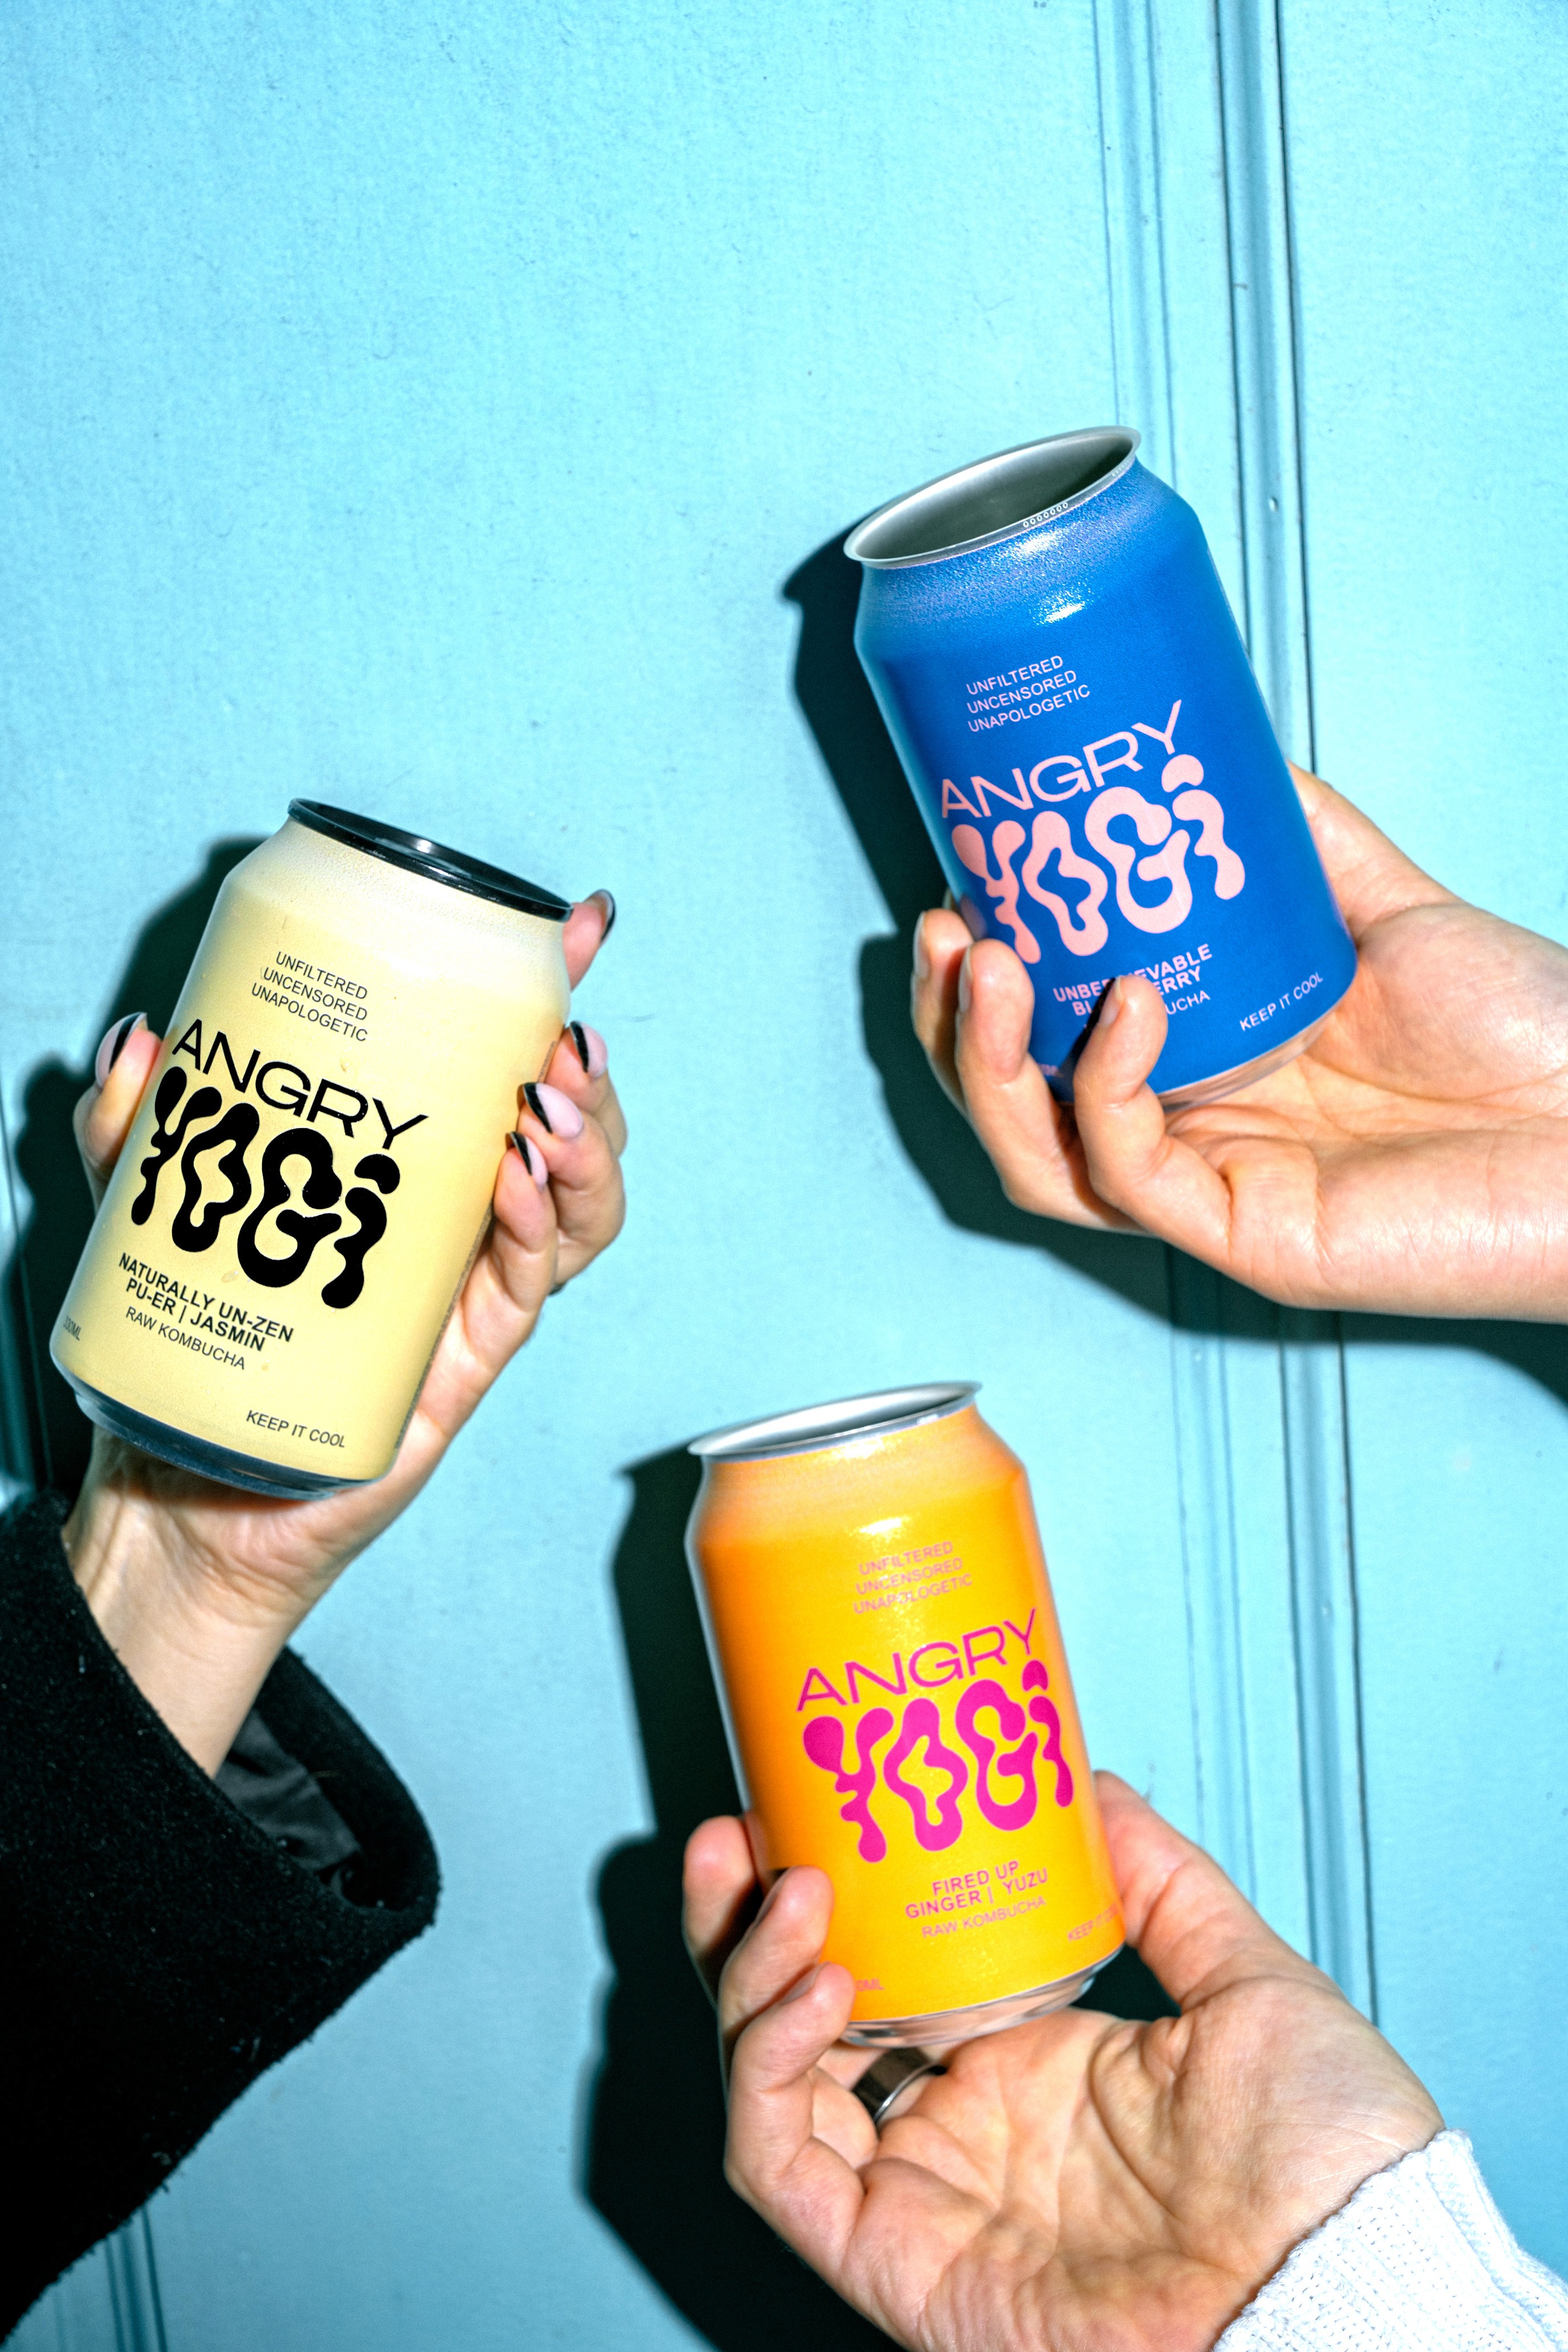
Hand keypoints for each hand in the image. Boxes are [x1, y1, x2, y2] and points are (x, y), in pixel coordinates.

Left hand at [63, 893, 626, 1770]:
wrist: (182, 1495)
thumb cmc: (194, 1344)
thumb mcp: (149, 1210)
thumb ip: (141, 1128)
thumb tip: (141, 1037)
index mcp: (416, 1174)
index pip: (507, 1072)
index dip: (552, 997)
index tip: (576, 926)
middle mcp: (462, 1228)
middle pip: (573, 1139)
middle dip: (589, 1077)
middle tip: (563, 1030)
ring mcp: (471, 1295)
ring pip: (580, 1213)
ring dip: (588, 1147)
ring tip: (550, 1102)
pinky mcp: (464, 1362)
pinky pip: (527, 1286)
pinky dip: (534, 1223)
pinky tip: (511, 1175)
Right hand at [683, 1777, 1439, 2351]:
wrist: (1350, 2278)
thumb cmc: (1326, 2163)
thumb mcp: (1246, 1982)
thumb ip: (1163, 1885)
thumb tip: (1089, 1783)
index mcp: (1024, 2063)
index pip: (879, 1969)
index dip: (823, 1897)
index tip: (800, 1808)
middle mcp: (957, 2125)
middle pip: (794, 2021)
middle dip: (741, 1926)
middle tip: (731, 1835)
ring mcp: (922, 2193)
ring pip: (768, 2086)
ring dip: (749, 1981)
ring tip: (791, 1894)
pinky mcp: (894, 2260)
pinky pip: (779, 2168)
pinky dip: (769, 2073)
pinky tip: (819, 1989)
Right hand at [912, 767, 1567, 1316]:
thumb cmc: (1531, 1031)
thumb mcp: (1391, 908)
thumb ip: (1301, 842)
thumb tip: (1217, 752)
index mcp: (1213, 1062)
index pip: (1054, 1037)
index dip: (988, 976)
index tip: (963, 881)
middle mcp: (1199, 1131)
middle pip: (1019, 1105)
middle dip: (954, 1022)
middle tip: (940, 928)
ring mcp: (1218, 1190)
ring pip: (1041, 1159)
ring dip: (983, 1063)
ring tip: (976, 963)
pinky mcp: (1248, 1236)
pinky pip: (1130, 1174)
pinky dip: (1103, 1085)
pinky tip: (1124, 1004)